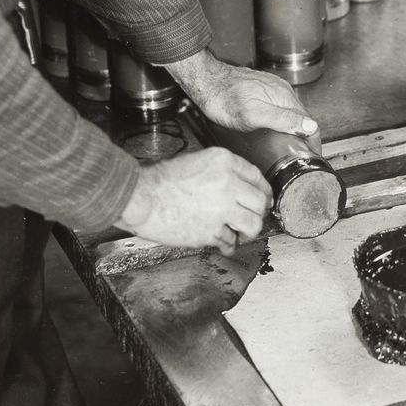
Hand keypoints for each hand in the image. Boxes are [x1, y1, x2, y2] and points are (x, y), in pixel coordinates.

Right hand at [117, 146, 272, 253]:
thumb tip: (240, 187)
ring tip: (240, 233)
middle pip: (259, 202)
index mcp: (224, 162)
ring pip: (252, 224)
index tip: (265, 200)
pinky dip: (227, 244)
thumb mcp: (197, 161)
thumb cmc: (161, 180)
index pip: (257, 177)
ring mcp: (221, 209)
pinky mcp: (211, 231)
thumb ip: (222, 172)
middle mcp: (228, 183)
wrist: (141, 197)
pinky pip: (229, 241)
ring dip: (248, 231)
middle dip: (259, 213)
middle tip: (253, 219)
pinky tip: (223, 243)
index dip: (264, 191)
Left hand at [167, 49, 318, 146]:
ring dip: (293, 130)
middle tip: (300, 157)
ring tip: (290, 148)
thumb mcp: (253, 115)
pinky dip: (282, 122)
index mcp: (284, 97)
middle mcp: (282, 91)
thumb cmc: (222, 98)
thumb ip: (282, 120)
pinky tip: (274, 130)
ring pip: (290, 114)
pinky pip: (279, 108)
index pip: (310, 122)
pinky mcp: (262, 90)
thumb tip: (309, 126)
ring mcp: (272, 90)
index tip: (311, 157)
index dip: (312, 142)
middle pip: (301, 119)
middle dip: (304, 138)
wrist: (205, 81)